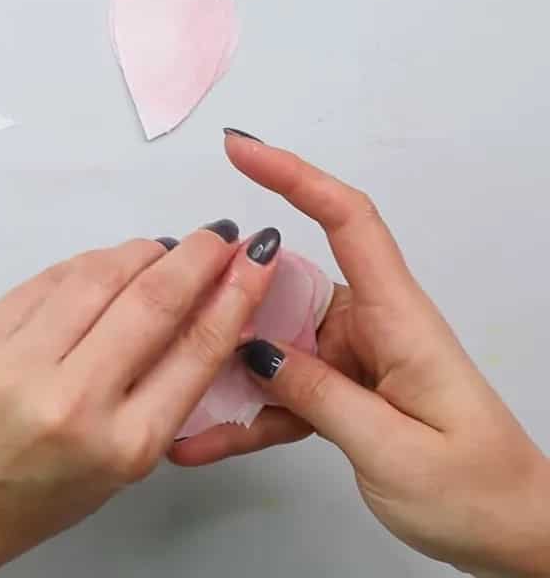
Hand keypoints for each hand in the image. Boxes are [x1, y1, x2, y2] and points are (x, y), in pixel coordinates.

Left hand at [0, 219, 285, 576]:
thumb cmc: (23, 503)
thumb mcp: (114, 471)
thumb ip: (157, 398)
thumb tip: (194, 321)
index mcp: (124, 445)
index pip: (197, 347)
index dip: (235, 293)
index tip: (253, 261)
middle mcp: (76, 399)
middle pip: (154, 299)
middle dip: (197, 256)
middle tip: (217, 238)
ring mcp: (22, 361)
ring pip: (100, 275)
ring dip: (141, 251)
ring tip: (164, 247)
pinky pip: (49, 279)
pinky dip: (87, 263)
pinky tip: (107, 262)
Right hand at [171, 132, 549, 576]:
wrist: (514, 536)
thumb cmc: (476, 490)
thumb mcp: (393, 448)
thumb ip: (318, 394)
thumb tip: (253, 349)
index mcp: (398, 320)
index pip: (348, 222)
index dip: (295, 177)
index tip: (241, 149)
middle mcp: (372, 328)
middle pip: (286, 283)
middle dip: (227, 292)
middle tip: (171, 315)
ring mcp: (352, 361)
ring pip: (270, 341)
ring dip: (223, 365)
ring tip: (174, 388)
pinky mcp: (340, 395)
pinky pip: (279, 393)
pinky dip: (242, 416)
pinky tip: (201, 440)